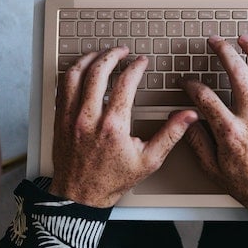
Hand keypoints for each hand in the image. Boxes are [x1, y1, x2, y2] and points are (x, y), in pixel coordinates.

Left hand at [50, 46, 197, 207]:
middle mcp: (88, 118)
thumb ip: (170, 134)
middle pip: (98, 72)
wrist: (80, 196)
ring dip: (89, 59)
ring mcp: (70, 117)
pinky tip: (81, 69)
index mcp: (113, 126)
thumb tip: (188, 116)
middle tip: (122, 51)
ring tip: (101, 54)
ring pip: (75, 75)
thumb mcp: (149, 160)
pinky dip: (72, 73)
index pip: (125, 83)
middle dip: (112, 55)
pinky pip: (61, 87)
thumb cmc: (112, 180)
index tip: (141, 62)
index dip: (135, 67)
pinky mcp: (59, 120)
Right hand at [181, 35, 247, 219]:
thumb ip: (197, 142)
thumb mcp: (213, 169)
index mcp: (231, 132)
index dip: (192, 85)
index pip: (205, 97)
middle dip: (223, 52)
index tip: (187, 82)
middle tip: (215, 41)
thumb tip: (184, 121)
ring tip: (244, 40)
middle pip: (237, 75)